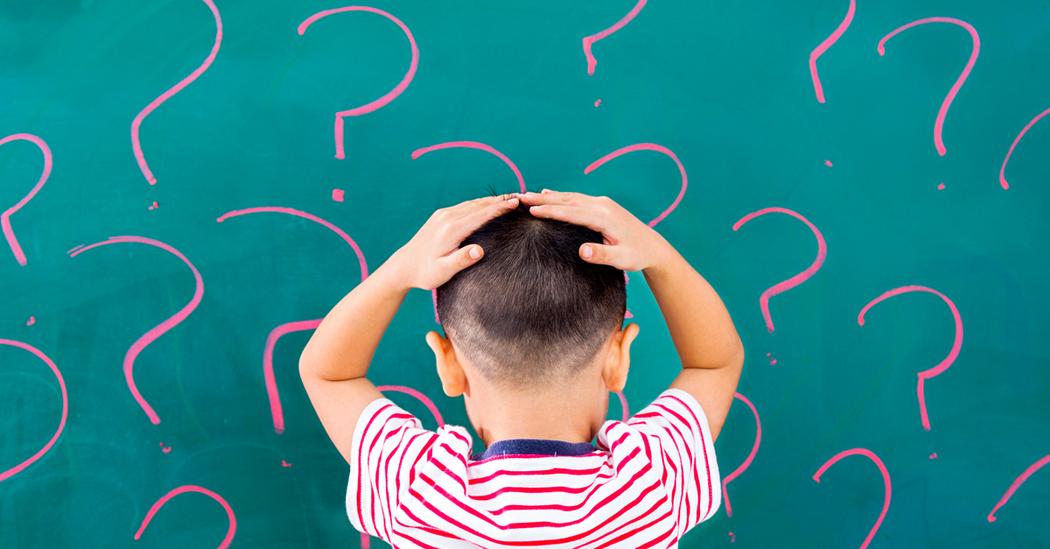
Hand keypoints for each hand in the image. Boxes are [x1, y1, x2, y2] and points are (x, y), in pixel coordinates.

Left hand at [387, 194, 519, 289]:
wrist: (403, 266)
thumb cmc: (425, 273)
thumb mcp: (443, 271)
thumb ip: (461, 260)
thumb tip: (479, 250)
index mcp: (451, 229)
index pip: (481, 215)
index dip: (500, 208)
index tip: (517, 203)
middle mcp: (447, 217)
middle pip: (479, 205)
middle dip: (500, 200)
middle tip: (521, 196)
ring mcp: (443, 215)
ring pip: (472, 203)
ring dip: (491, 200)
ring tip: (509, 198)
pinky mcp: (440, 216)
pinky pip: (465, 206)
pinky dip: (480, 204)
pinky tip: (489, 205)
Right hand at [519, 190, 670, 270]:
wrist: (652, 247)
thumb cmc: (636, 255)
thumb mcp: (621, 260)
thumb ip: (602, 255)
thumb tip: (582, 251)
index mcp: (604, 217)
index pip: (571, 212)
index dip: (550, 211)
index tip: (531, 210)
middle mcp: (602, 205)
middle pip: (567, 200)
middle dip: (543, 199)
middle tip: (520, 198)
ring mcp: (602, 203)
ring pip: (570, 197)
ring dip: (549, 196)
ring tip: (528, 196)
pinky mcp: (602, 205)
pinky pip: (576, 199)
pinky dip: (560, 197)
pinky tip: (548, 195)